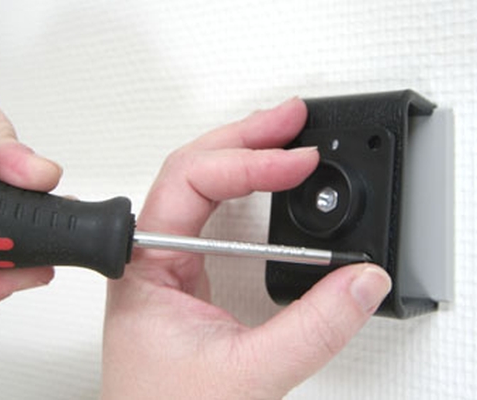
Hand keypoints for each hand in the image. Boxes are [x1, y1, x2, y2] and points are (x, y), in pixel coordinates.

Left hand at [101, 98, 391, 398]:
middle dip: (244, 138)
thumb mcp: (248, 374)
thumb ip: (311, 329)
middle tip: (290, 120)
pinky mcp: (183, 274)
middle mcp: (148, 255)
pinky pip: (207, 212)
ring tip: (281, 136)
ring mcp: (164, 262)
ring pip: (196, 184)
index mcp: (144, 266)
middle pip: (191, 169)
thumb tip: (359, 280)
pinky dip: (240, 186)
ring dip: (240, 153)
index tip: (296, 162)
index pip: (190, 183)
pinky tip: (262, 178)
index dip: (247, 164)